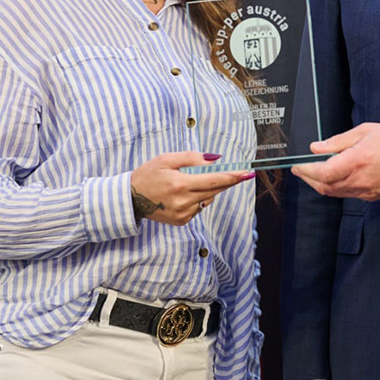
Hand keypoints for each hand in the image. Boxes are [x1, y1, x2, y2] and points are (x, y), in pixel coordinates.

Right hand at [130, 151, 253, 224]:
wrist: (130, 198)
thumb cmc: (148, 174)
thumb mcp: (167, 159)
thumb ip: (192, 158)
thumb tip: (215, 159)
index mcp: (180, 184)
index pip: (215, 180)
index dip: (234, 177)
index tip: (248, 173)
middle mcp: (183, 202)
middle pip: (216, 190)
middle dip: (228, 181)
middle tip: (238, 172)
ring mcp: (183, 214)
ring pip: (209, 199)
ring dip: (210, 188)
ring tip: (193, 181)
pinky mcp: (181, 221)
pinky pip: (200, 207)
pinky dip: (199, 198)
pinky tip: (185, 193)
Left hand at [291, 123, 379, 200]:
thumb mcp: (366, 131)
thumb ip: (338, 141)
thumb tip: (316, 147)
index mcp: (357, 161)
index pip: (323, 172)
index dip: (306, 170)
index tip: (297, 165)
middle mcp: (360, 180)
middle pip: (325, 187)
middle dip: (309, 179)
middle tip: (300, 170)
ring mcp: (368, 191)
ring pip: (336, 193)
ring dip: (321, 185)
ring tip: (314, 173)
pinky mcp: (375, 196)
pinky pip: (349, 195)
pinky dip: (337, 188)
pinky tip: (336, 178)